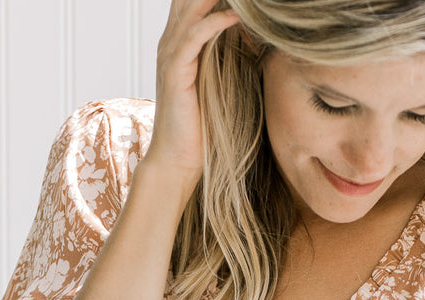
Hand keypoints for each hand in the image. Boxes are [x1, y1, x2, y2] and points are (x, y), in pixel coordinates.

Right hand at [144, 0, 240, 193]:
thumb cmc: (200, 127)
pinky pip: (193, 36)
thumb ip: (226, 58)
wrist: (178, 159)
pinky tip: (235, 17)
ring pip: (191, 9)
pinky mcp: (174, 71)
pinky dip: (214, 22)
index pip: (192, 1)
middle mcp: (170, 43)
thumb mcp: (217, 84)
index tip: (246, 0)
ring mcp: (170, 55)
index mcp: (179, 43)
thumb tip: (254, 43)